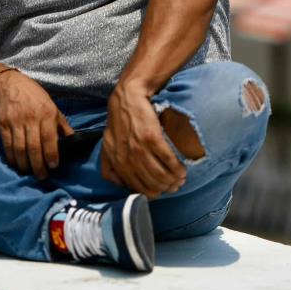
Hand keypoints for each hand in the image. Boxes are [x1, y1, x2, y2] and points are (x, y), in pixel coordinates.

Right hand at [0, 69, 72, 179]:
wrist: (11, 84)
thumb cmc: (36, 98)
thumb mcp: (53, 107)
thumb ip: (63, 126)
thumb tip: (74, 142)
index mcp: (47, 113)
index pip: (49, 138)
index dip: (51, 154)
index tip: (53, 166)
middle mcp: (31, 118)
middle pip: (34, 147)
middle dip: (38, 165)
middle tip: (42, 176)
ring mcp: (15, 121)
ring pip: (19, 148)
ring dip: (24, 164)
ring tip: (29, 172)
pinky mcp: (2, 124)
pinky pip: (7, 145)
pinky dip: (11, 157)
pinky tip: (16, 163)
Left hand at [100, 82, 186, 198]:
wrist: (128, 96)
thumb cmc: (119, 120)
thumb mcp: (108, 144)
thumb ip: (110, 166)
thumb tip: (120, 185)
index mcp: (116, 162)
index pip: (135, 188)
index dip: (150, 193)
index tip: (160, 191)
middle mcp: (126, 158)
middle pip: (150, 184)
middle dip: (165, 188)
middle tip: (174, 185)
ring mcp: (139, 148)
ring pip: (160, 176)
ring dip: (173, 180)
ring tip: (180, 178)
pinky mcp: (152, 138)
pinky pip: (168, 161)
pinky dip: (177, 168)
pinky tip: (182, 170)